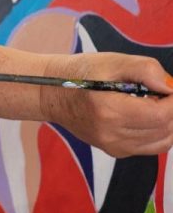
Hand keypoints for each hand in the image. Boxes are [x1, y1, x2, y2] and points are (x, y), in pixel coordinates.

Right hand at [39, 51, 172, 157]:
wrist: (52, 94)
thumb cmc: (81, 73)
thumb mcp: (111, 61)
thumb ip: (145, 69)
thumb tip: (169, 86)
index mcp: (110, 110)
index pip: (160, 115)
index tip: (169, 86)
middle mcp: (113, 135)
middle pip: (165, 130)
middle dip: (172, 110)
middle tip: (162, 91)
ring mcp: (114, 147)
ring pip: (162, 142)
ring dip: (168, 122)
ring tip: (155, 102)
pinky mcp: (115, 151)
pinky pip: (150, 146)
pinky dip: (159, 132)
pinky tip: (148, 114)